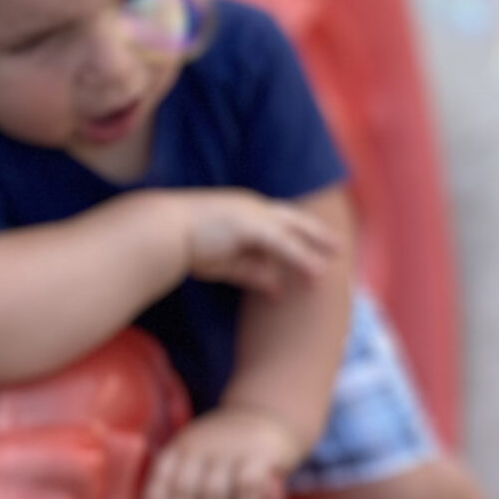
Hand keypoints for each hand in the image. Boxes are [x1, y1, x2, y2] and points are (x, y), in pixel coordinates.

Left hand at [143, 407, 306, 498]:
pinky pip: (246, 489)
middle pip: (185, 490)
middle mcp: (203, 444)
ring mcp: (231, 448)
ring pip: (214, 494)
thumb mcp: (196, 459)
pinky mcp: (260, 454)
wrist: (265, 415)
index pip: (161, 479)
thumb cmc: (224, 451)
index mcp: (182, 446)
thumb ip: (179, 489)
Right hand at [176, 190, 339, 297]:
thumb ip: (254, 273)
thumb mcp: (226, 262)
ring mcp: (252, 214)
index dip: (299, 232)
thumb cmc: (183, 244)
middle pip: (293, 220)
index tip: (316, 241)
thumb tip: (278, 290)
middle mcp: (252, 207)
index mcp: (243, 210)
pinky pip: (284, 245)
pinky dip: (302, 259)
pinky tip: (317, 274)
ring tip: (329, 270)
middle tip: (338, 246)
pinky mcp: (251, 227)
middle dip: (317, 234)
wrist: (160, 230)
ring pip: (292, 234)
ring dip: (313, 250)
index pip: (278, 220)